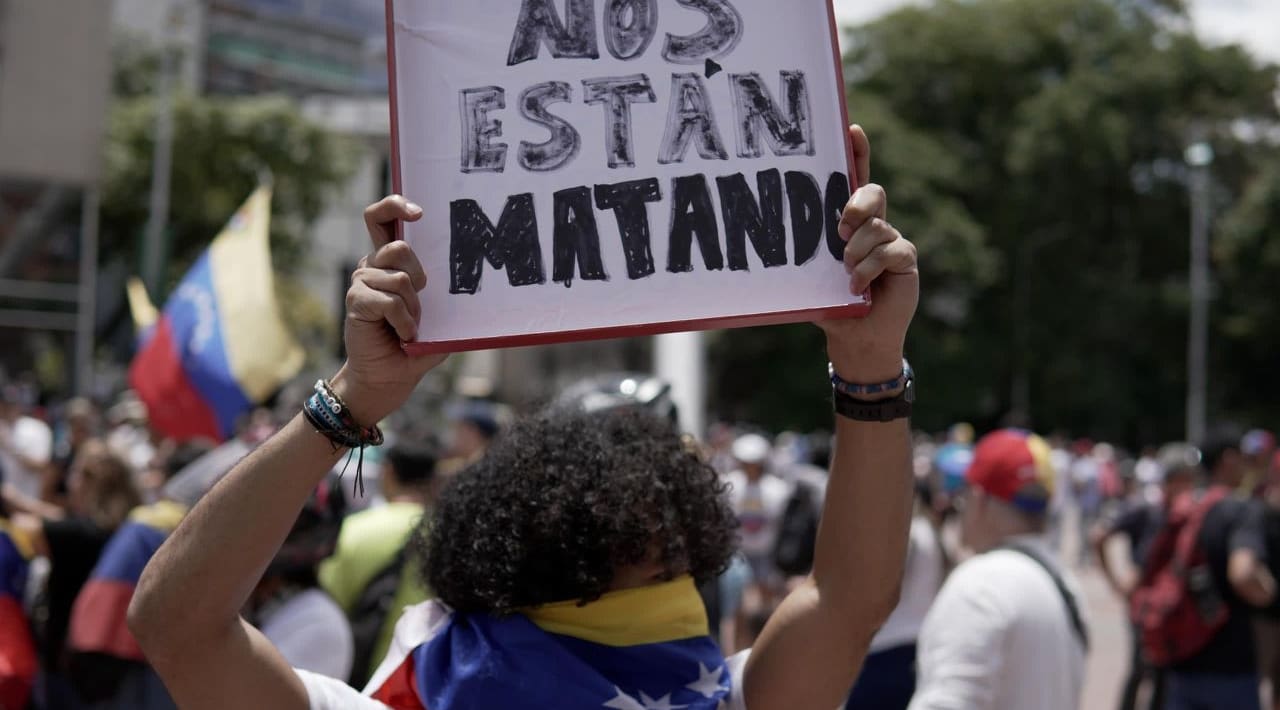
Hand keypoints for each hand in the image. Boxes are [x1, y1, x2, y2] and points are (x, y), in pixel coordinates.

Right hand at [331, 196, 447, 424]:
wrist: (387, 380)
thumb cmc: (413, 348)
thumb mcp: (437, 318)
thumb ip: (444, 296)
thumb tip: (477, 276)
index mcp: (389, 263)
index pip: (381, 218)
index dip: (395, 205)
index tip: (418, 213)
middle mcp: (372, 266)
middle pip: (400, 247)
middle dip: (419, 276)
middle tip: (419, 302)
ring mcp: (361, 282)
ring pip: (400, 278)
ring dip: (413, 309)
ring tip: (409, 328)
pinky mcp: (356, 301)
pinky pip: (390, 300)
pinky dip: (405, 322)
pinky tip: (403, 336)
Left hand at [817, 125, 918, 382]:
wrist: (856, 336)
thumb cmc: (830, 301)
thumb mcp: (811, 274)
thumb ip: (804, 254)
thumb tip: (770, 238)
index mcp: (850, 220)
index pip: (854, 179)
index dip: (857, 153)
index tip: (852, 128)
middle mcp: (873, 224)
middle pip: (871, 193)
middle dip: (856, 204)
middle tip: (840, 229)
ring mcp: (892, 240)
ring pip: (876, 227)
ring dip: (857, 253)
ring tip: (846, 274)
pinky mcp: (906, 259)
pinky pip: (891, 251)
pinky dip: (870, 268)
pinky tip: (858, 286)